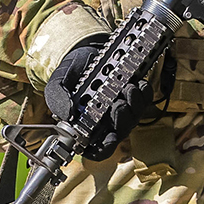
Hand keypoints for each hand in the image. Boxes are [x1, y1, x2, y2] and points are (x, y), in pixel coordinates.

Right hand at [44, 35, 156, 160]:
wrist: (84, 54)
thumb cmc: (71, 73)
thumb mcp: (58, 83)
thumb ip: (58, 98)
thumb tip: (67, 114)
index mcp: (84, 126)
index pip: (96, 149)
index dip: (105, 147)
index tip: (111, 137)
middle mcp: (104, 123)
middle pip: (120, 133)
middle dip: (122, 119)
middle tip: (118, 103)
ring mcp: (120, 112)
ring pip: (134, 118)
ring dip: (135, 105)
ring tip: (128, 88)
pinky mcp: (133, 98)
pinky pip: (145, 101)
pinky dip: (144, 93)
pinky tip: (137, 83)